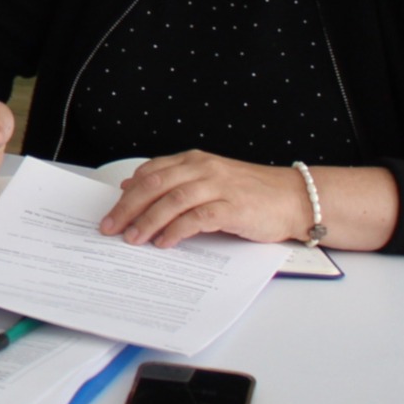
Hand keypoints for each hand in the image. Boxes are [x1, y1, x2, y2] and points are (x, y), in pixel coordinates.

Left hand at [97, 149, 310, 248]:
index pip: (150, 172)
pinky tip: (165, 242)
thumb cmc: (251, 192)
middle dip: (129, 207)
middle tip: (111, 228)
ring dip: (148, 220)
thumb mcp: (208, 180)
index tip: (110, 212)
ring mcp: (219, 186)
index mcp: (194, 160)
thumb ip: (174, 182)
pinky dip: (177, 230)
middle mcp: (203, 169)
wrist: (294, 198)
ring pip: (172, 200)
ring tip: (133, 239)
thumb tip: (133, 189)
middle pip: (155, 185)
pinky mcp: (233, 207)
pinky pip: (198, 218)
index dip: (127, 193)